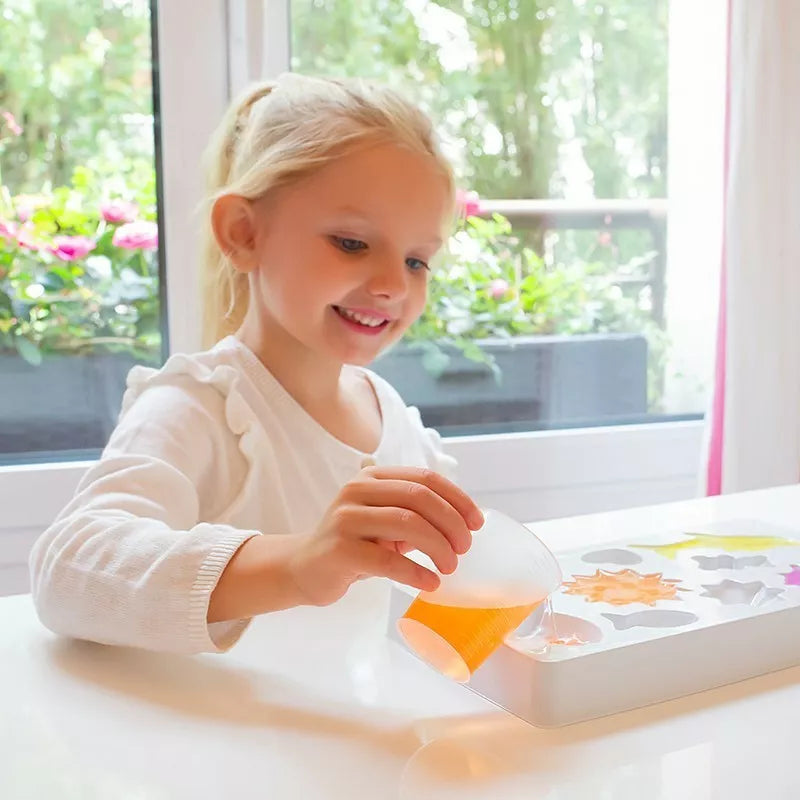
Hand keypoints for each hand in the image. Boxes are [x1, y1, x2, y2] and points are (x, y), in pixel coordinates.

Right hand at [288, 465, 483, 605]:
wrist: (304, 567)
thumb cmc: (355, 543)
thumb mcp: (385, 520)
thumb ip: (415, 512)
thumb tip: (465, 518)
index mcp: (372, 476)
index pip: (425, 478)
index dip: (457, 498)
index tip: (477, 522)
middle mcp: (357, 490)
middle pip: (419, 498)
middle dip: (451, 523)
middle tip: (464, 548)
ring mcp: (346, 519)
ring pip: (407, 524)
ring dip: (438, 547)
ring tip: (450, 566)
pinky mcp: (340, 550)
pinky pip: (388, 560)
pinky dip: (416, 572)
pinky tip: (431, 582)